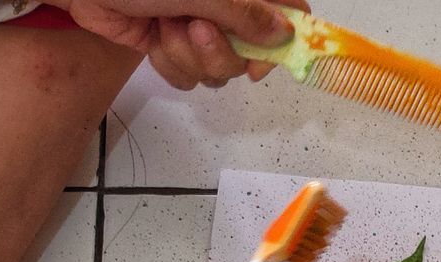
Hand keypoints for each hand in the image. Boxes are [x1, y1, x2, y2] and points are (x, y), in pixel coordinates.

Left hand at [60, 0, 307, 88]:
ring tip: (165, 28)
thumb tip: (286, 34)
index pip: (286, 9)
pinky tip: (153, 39)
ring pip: (218, 68)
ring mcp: (198, 23)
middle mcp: (223, 4)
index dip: (281, 41)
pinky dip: (170, 64)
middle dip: (219, 52)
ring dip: (189, 57)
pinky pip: (189, 75)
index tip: (258, 60)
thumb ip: (245, 12)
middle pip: (252, 52)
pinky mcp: (171, 42)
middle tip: (193, 31)